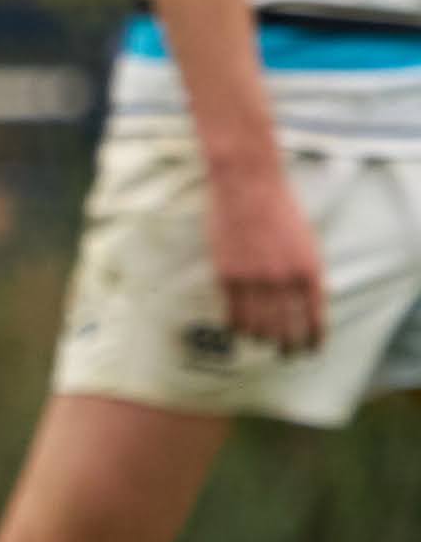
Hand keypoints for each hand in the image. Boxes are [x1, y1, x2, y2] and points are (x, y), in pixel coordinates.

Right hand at [209, 155, 327, 353]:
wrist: (248, 186)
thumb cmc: (280, 210)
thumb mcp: (307, 243)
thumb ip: (307, 273)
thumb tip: (306, 303)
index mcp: (309, 270)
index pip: (315, 317)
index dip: (314, 338)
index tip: (311, 350)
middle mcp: (283, 280)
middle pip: (287, 327)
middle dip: (288, 345)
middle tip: (287, 354)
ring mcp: (254, 279)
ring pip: (259, 325)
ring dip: (262, 339)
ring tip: (263, 344)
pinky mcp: (227, 275)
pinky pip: (233, 312)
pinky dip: (238, 326)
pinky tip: (240, 331)